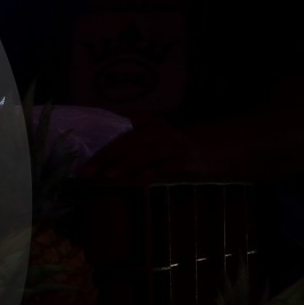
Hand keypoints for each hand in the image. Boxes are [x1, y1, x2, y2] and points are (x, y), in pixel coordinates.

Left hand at [78, 122, 223, 183]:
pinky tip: (137, 182)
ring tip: (108, 175)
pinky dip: (151, 172)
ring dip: (125, 164)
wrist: (222, 144)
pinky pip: (165, 166)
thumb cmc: (181, 145)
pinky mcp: (185, 159)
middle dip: (105, 156)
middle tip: (86, 170)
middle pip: (127, 142)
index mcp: (149, 122)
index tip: (80, 153)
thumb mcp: (156, 140)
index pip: (118, 127)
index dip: (99, 139)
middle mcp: (159, 130)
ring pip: (145, 153)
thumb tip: (103, 162)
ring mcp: (172, 144)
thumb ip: (134, 146)